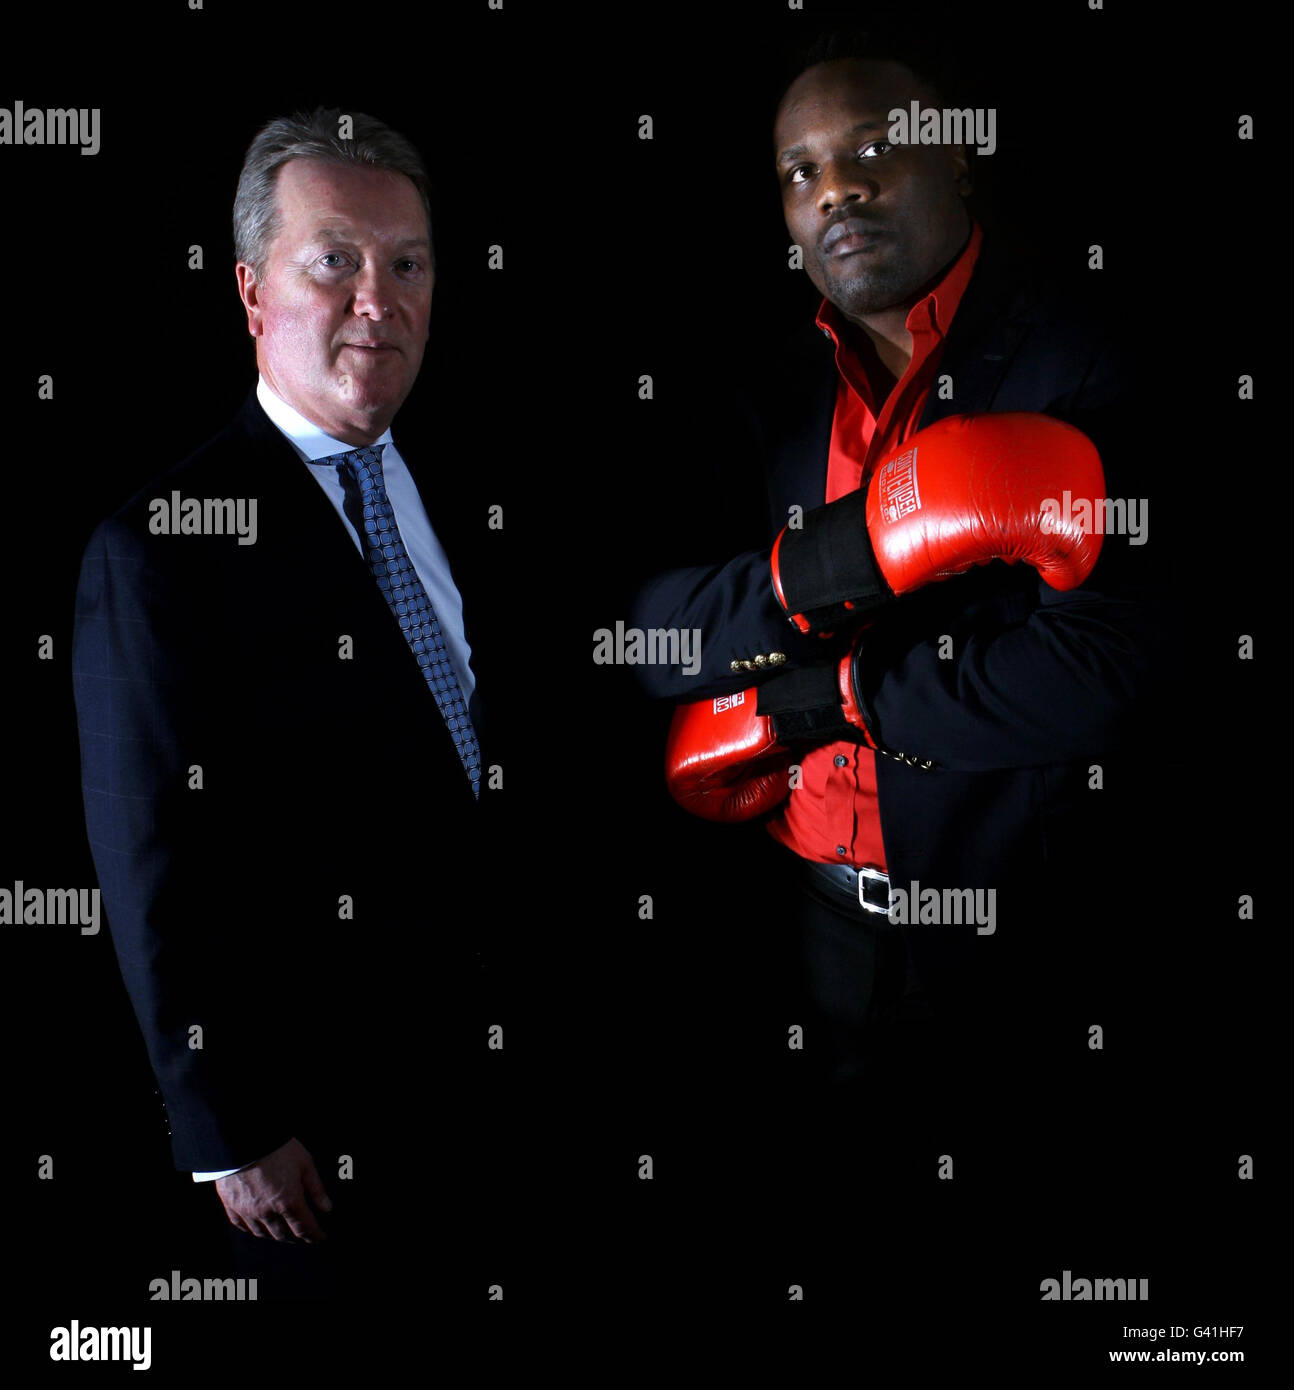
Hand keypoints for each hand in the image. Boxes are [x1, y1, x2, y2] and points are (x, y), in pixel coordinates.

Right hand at [214, 1136, 332, 1242]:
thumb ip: (316, 1188)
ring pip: (263, 1233)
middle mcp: (267, 1211)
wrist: (242, 1137)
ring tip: (284, 1233)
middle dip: (296, 1237)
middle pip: (283, 1234)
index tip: (320, 1237)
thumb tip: (326, 1208)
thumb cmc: (276, 1147)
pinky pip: (242, 1226)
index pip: (304, 1227)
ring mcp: (247, 1211)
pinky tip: (259, 1227)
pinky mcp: (231, 1206)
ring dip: (276, 1236)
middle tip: (303, 1235)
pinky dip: (253, 1230)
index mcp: (288, 1201)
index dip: (314, 1235)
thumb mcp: (304, 1163)